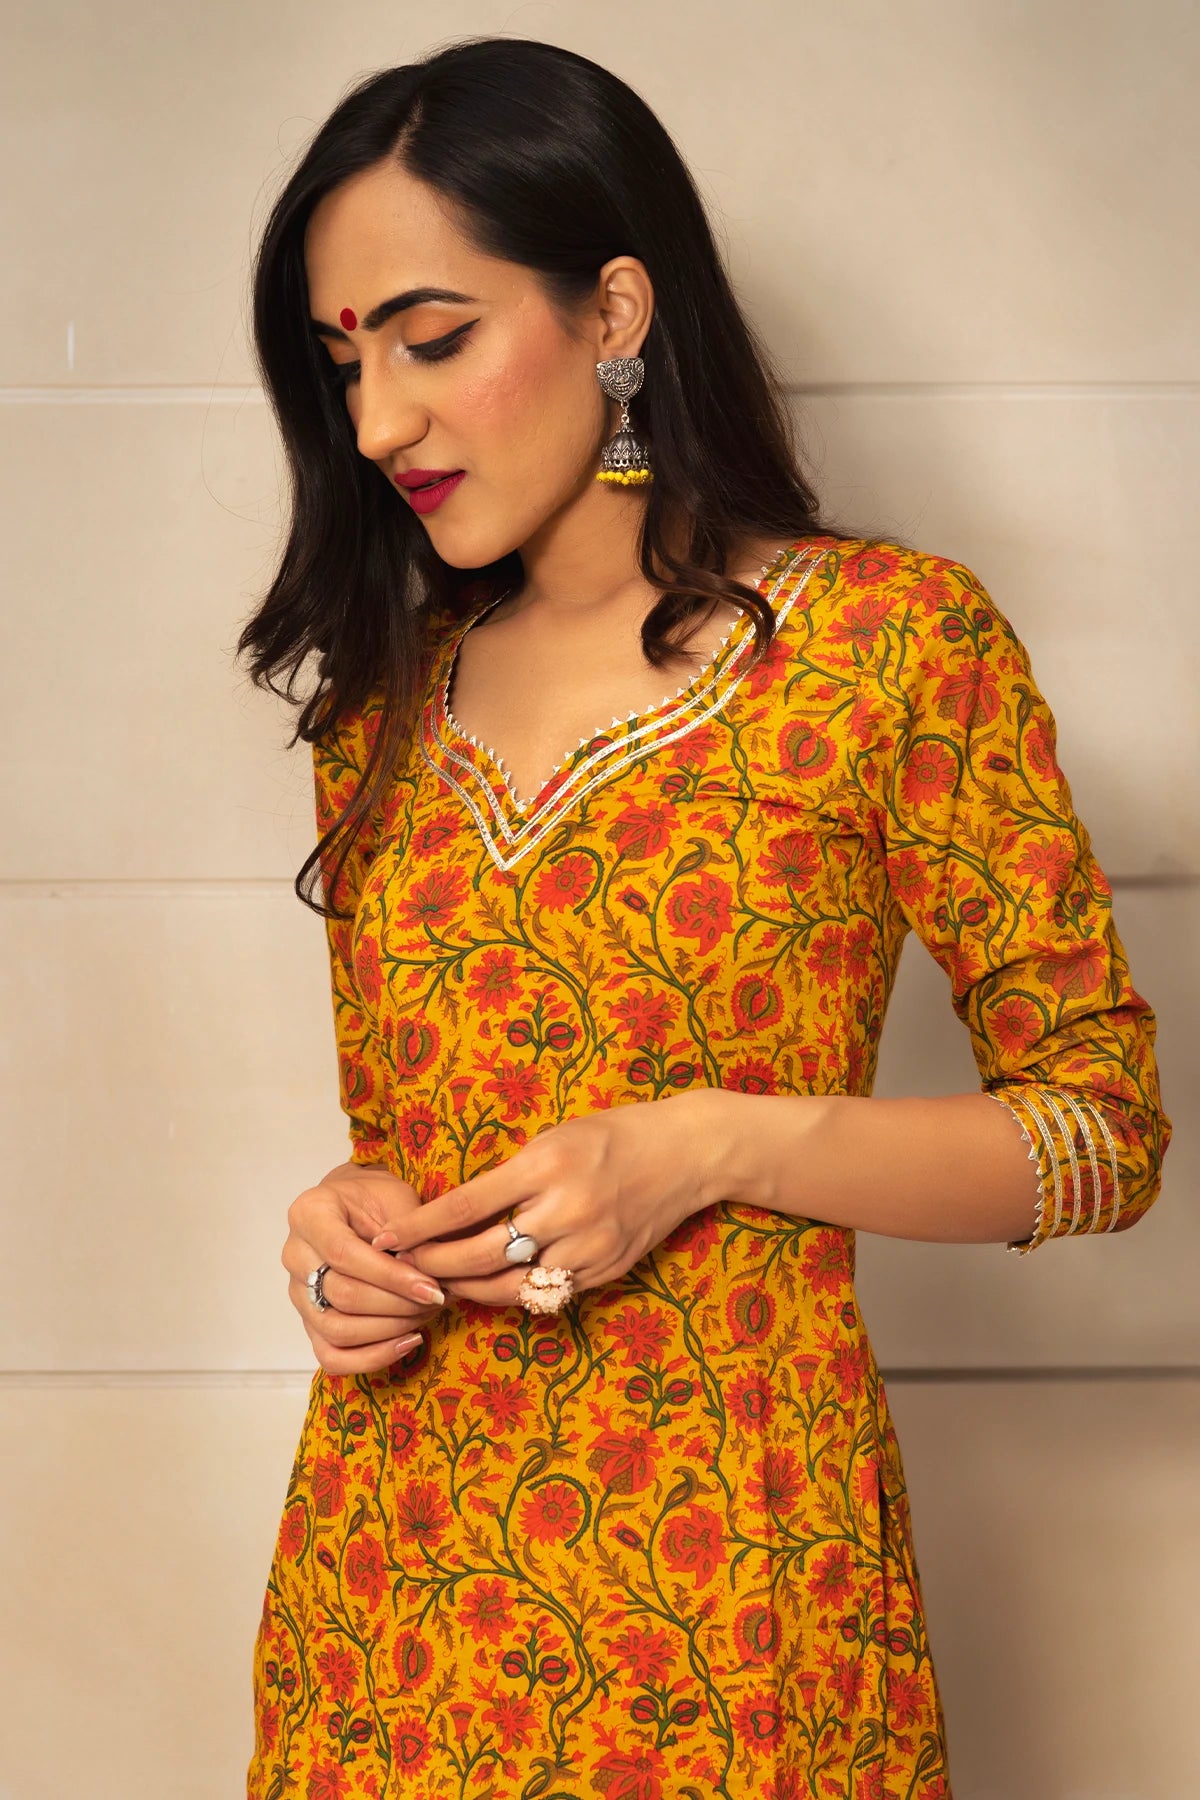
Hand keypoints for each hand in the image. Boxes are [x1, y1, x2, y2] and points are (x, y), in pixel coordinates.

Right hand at [283, 1162, 446, 1372]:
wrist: (356, 1207)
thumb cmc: (376, 1199)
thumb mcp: (395, 1198)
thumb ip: (408, 1232)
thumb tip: (429, 1275)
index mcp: (308, 1214)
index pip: (344, 1254)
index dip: (390, 1276)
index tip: (431, 1287)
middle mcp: (295, 1255)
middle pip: (341, 1295)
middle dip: (397, 1304)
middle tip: (437, 1299)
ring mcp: (298, 1293)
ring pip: (337, 1330)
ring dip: (390, 1330)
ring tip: (426, 1315)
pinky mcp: (309, 1322)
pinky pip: (332, 1357)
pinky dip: (372, 1357)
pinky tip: (408, 1341)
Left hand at [381, 1094, 723, 1307]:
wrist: (686, 1153)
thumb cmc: (612, 1135)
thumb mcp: (554, 1138)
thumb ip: (511, 1176)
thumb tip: (454, 1212)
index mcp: (545, 1164)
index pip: (464, 1205)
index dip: (419, 1228)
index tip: (385, 1239)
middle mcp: (565, 1207)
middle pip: (481, 1253)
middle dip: (435, 1265)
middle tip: (405, 1268)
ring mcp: (589, 1243)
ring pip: (511, 1284)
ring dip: (468, 1288)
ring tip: (441, 1283)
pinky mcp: (607, 1268)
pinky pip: (548, 1292)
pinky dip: (514, 1292)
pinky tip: (491, 1287)